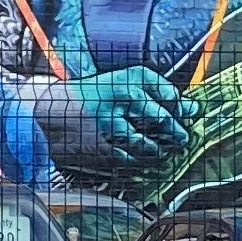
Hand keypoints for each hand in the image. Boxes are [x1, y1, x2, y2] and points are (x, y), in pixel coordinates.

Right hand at [72, 67, 190, 160]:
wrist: (48, 112)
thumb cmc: (91, 98)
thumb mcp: (122, 84)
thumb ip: (157, 94)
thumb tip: (192, 109)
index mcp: (131, 77)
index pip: (170, 95)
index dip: (182, 109)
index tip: (187, 116)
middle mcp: (123, 96)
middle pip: (163, 119)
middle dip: (176, 133)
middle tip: (182, 139)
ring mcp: (112, 122)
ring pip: (148, 144)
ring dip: (160, 151)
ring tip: (163, 152)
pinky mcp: (102, 145)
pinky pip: (130, 159)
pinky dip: (140, 163)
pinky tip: (143, 161)